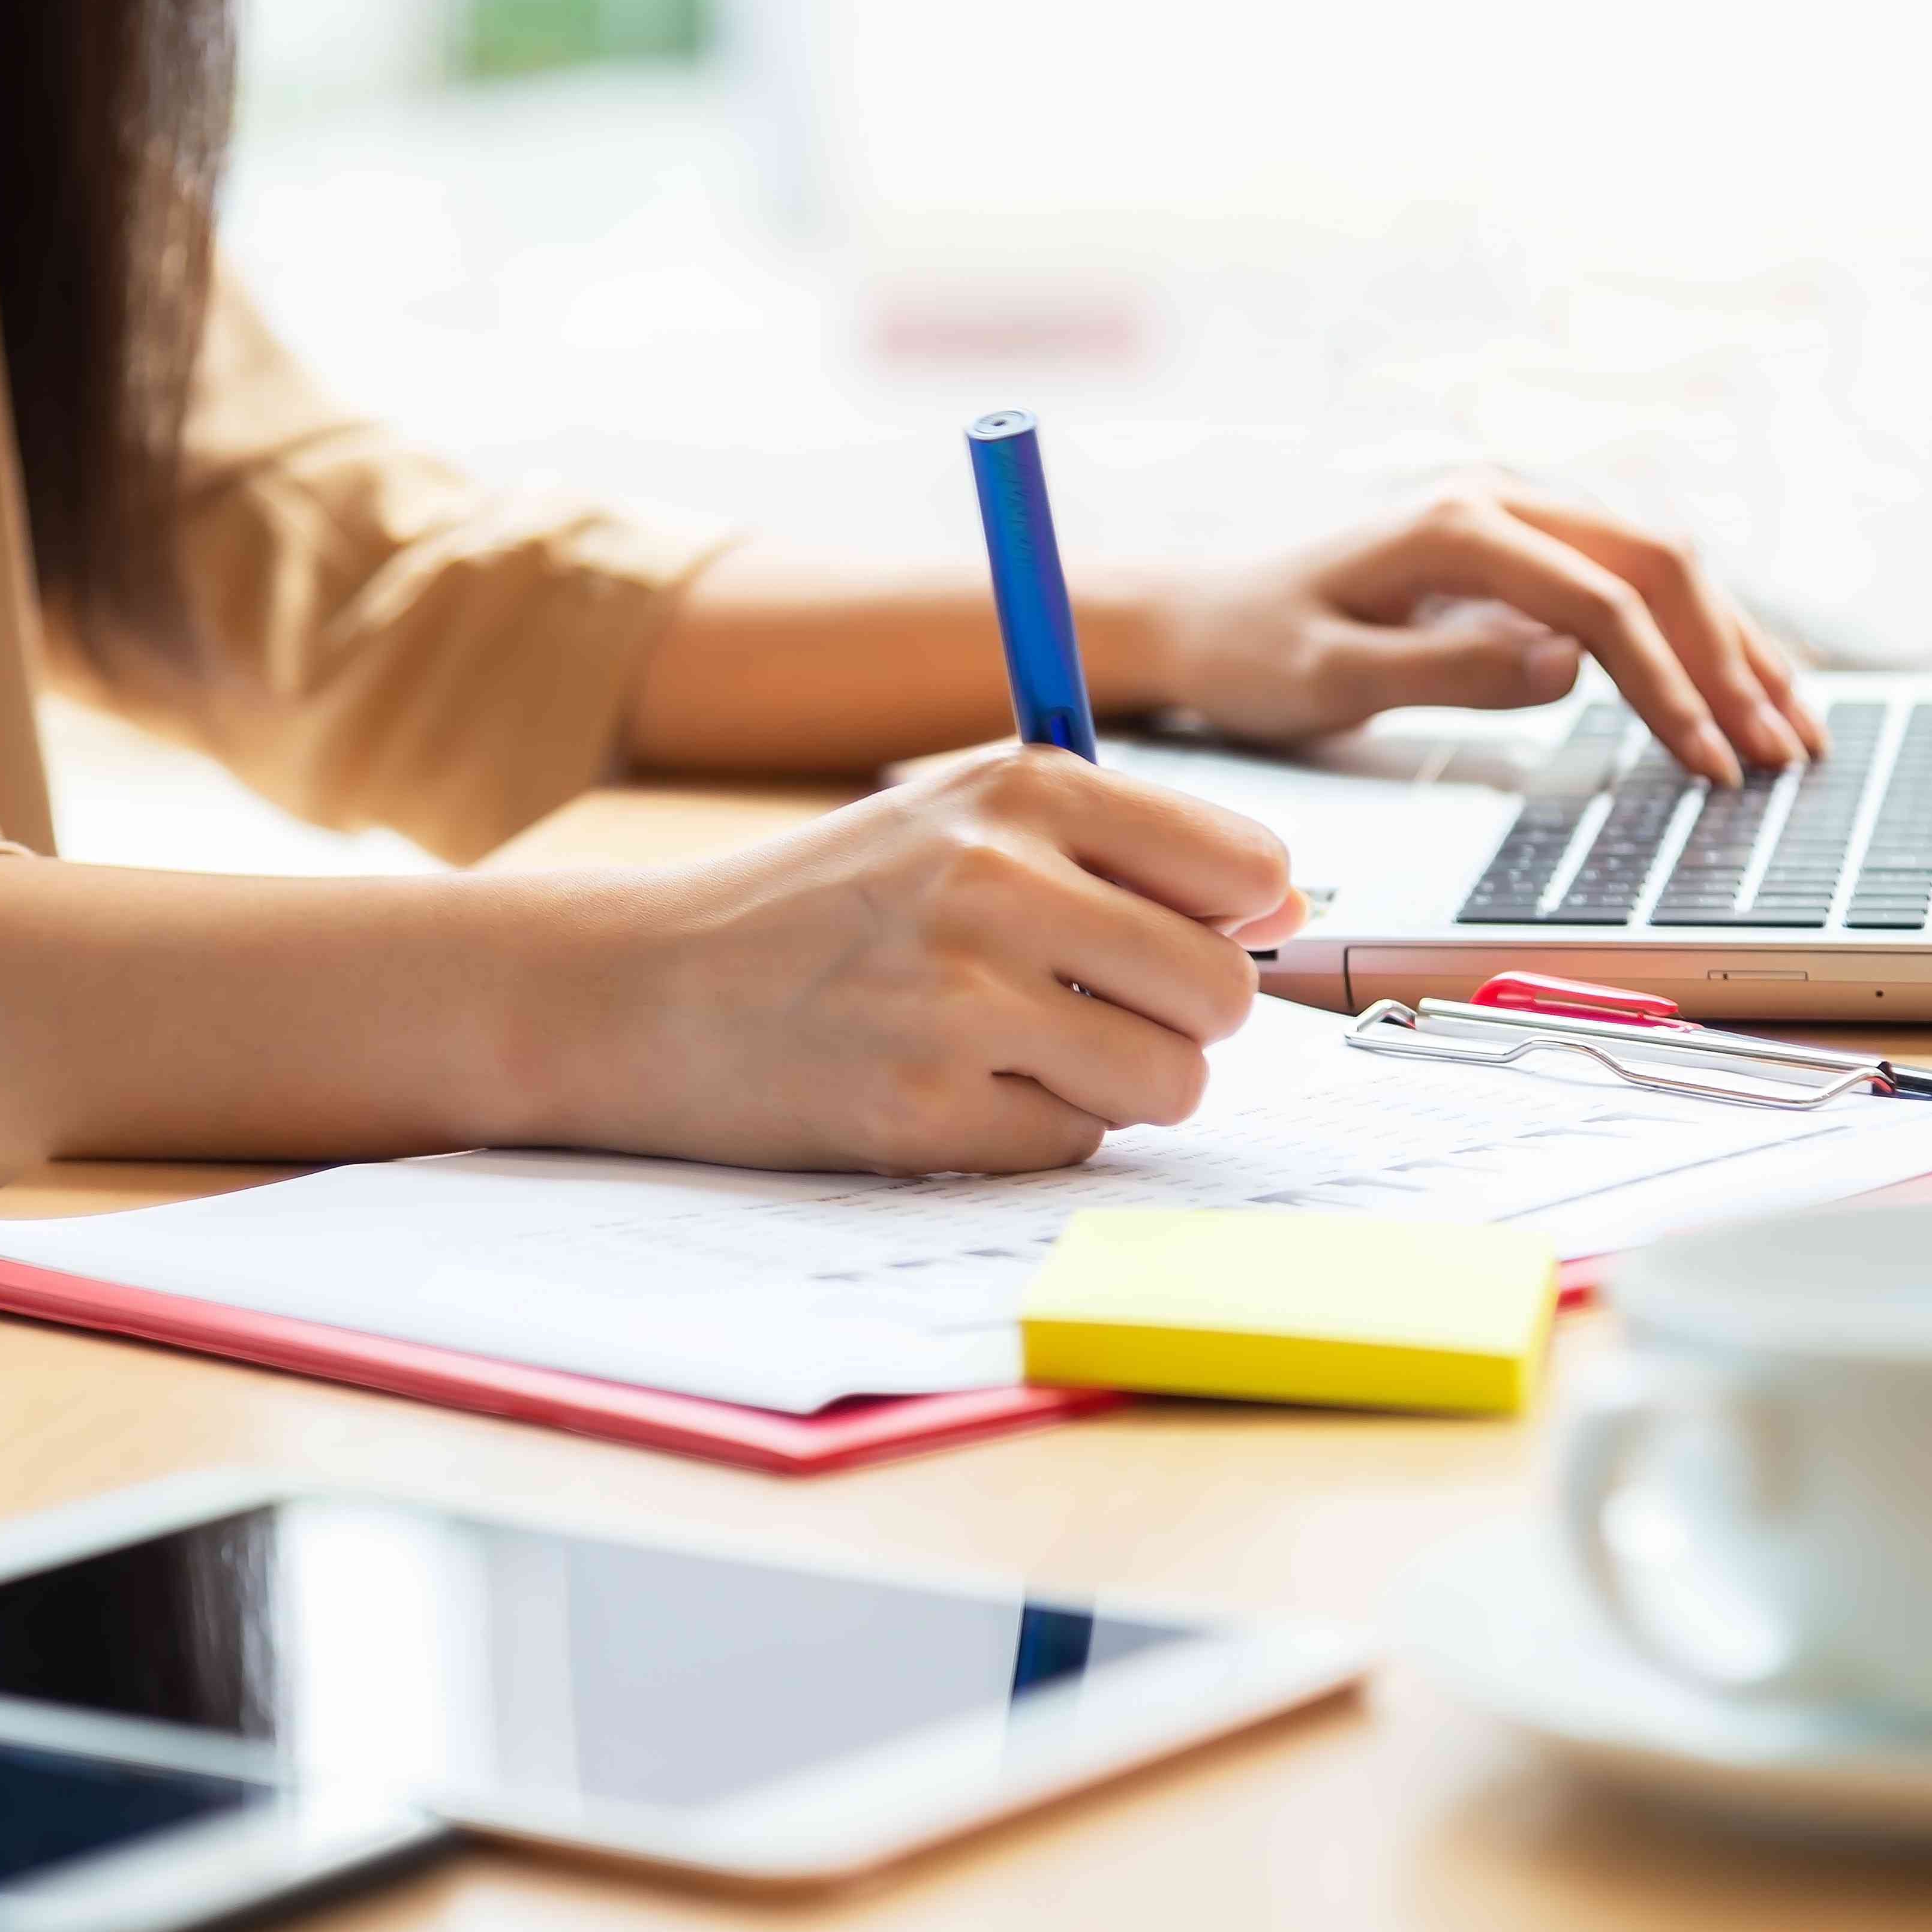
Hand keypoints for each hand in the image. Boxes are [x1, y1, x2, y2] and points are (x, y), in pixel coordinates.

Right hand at [526, 749, 1304, 1174]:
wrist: (642, 987)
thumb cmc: (827, 908)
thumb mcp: (965, 823)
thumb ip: (1129, 850)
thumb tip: (1289, 905)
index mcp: (1021, 786)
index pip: (1247, 865)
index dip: (1229, 920)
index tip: (1170, 937)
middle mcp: (994, 878)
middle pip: (1223, 988)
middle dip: (1176, 1019)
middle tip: (1082, 1010)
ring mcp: (956, 997)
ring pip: (1170, 1081)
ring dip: (1115, 1087)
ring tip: (1017, 1051)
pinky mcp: (922, 1108)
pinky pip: (1074, 1145)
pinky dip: (1030, 1133)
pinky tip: (948, 1089)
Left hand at [1132, 473, 1823, 785]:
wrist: (1195, 614)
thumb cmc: (1249, 649)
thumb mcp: (1328, 677)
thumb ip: (1447, 672)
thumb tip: (1572, 664)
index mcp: (1456, 523)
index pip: (1601, 598)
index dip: (1668, 681)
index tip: (1710, 757)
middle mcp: (1498, 500)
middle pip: (1658, 564)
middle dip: (1730, 659)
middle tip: (1783, 751)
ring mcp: (1515, 518)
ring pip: (1662, 565)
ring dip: (1732, 643)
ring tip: (1794, 725)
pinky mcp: (1519, 552)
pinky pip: (1631, 580)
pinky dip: (1694, 635)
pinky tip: (1738, 684)